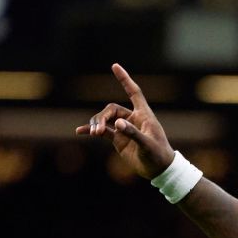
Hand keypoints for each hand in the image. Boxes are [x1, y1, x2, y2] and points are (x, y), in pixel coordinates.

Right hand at [75, 63, 174, 178]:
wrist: (158, 170)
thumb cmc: (158, 155)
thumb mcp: (148, 144)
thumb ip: (133, 133)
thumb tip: (117, 124)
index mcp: (143, 114)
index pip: (133, 92)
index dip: (124, 79)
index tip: (114, 66)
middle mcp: (132, 118)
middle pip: (112, 109)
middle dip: (102, 116)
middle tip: (98, 130)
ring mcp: (123, 129)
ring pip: (105, 119)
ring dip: (96, 124)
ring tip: (94, 133)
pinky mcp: (118, 139)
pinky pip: (102, 132)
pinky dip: (91, 131)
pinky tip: (80, 132)